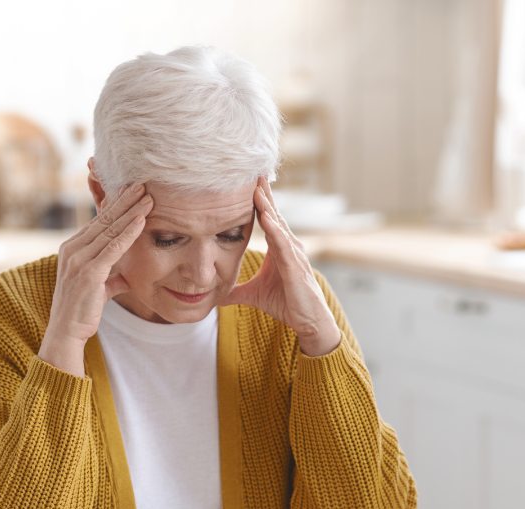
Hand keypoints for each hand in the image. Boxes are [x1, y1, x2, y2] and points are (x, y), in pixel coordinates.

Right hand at [38, 183, 152, 375]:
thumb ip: (111, 278)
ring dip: (131, 212)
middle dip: (125, 200)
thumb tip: (125, 278)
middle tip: (143, 183)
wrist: (66, 333)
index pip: (99, 222)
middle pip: (104, 219)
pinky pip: (112, 248)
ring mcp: (78, 259)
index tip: (134, 192)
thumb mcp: (99, 288)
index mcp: (73, 248)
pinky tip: (142, 220)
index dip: (118, 206)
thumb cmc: (82, 311)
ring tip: (148, 197)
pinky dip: (129, 232)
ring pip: (110, 230)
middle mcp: (72, 249)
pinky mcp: (87, 272)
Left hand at [224, 177, 341, 356]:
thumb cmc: (287, 304)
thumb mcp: (254, 294)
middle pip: (274, 214)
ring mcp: (294, 254)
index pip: (266, 218)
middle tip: (254, 171)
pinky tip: (267, 218)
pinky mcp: (296, 267)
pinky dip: (275, 230)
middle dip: (263, 194)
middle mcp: (288, 246)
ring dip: (267, 207)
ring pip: (279, 225)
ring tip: (256, 189)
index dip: (257, 201)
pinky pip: (283, 245)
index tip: (246, 181)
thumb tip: (215, 294)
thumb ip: (235, 291)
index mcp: (278, 248)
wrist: (308, 322)